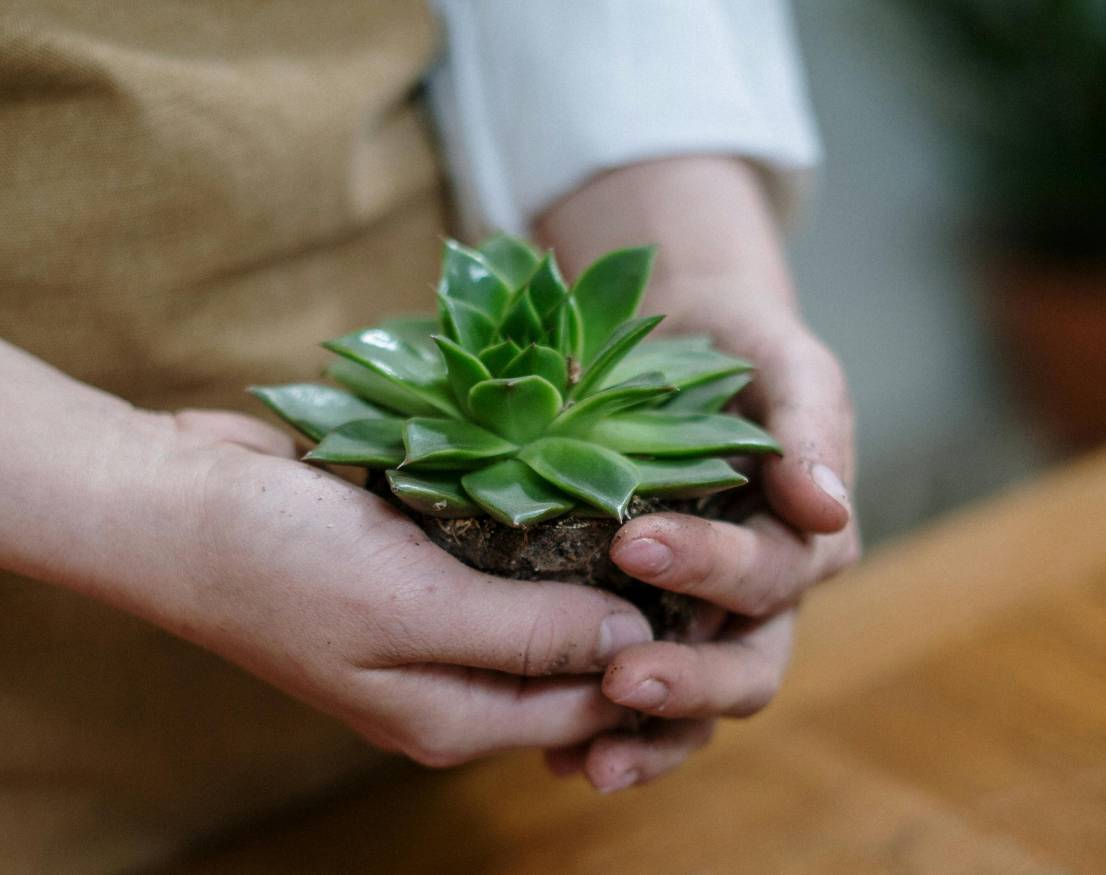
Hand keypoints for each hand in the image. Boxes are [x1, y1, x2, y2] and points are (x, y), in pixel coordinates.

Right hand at [157, 410, 661, 765]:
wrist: (177, 501)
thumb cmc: (283, 562)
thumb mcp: (413, 608)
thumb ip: (526, 635)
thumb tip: (635, 643)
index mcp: (454, 716)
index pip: (590, 707)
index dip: (656, 659)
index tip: (712, 585)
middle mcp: (452, 678)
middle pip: (573, 657)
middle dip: (632, 606)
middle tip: (693, 534)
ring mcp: (436, 618)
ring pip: (544, 599)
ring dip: (592, 558)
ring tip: (656, 499)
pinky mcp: (422, 561)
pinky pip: (503, 553)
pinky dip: (540, 524)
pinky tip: (584, 477)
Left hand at [535, 156, 860, 790]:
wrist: (689, 349)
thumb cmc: (748, 354)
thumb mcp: (789, 368)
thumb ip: (813, 426)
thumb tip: (827, 508)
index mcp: (804, 545)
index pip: (770, 577)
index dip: (713, 569)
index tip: (635, 543)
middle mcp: (761, 599)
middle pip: (744, 666)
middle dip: (687, 680)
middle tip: (619, 679)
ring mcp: (703, 621)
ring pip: (696, 704)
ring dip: (648, 738)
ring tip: (589, 761)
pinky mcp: (647, 625)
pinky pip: (638, 692)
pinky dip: (605, 730)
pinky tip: (557, 754)